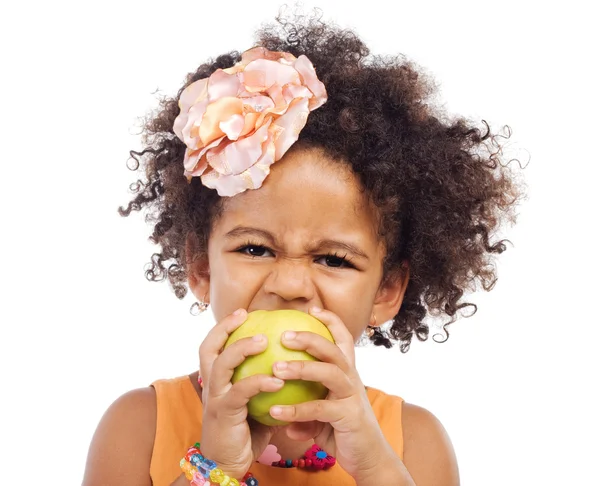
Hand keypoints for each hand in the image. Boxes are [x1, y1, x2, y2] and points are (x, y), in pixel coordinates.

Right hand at [198, 309, 282, 478]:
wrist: (227, 465)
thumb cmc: (245, 432)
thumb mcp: (252, 402)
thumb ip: (262, 383)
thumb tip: (289, 363)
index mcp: (216, 380)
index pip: (213, 346)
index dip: (224, 326)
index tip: (243, 312)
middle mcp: (210, 385)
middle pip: (208, 348)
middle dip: (225, 328)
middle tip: (246, 316)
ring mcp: (215, 399)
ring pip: (221, 364)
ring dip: (242, 348)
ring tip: (264, 340)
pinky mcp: (224, 414)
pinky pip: (240, 392)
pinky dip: (259, 383)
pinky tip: (277, 380)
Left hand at [268, 307, 392, 479]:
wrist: (369, 459)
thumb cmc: (343, 432)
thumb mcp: (321, 418)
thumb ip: (302, 411)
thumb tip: (276, 412)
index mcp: (347, 373)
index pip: (343, 338)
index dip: (330, 321)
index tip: (312, 308)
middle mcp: (351, 379)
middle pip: (333, 349)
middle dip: (309, 338)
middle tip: (283, 335)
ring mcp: (351, 396)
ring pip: (328, 372)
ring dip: (301, 368)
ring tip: (275, 368)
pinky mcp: (348, 416)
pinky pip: (319, 409)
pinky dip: (296, 410)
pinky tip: (274, 412)